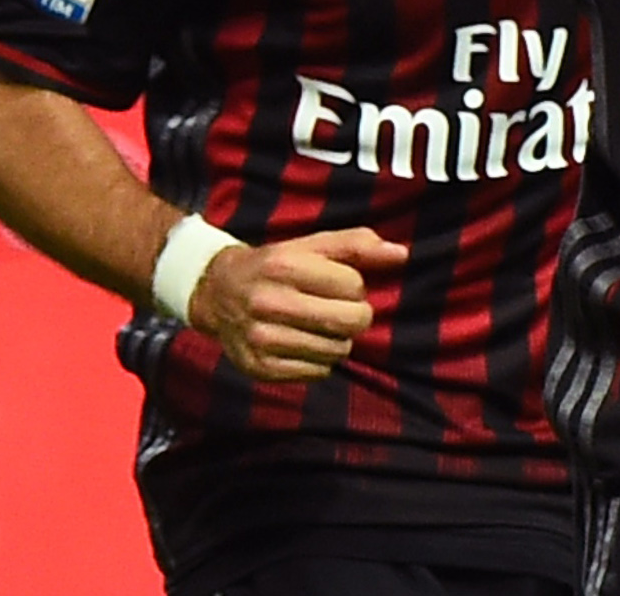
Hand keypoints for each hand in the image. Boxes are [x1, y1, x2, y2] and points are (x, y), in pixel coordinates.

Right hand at [185, 226, 407, 383]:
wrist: (217, 293)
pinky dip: (319, 361)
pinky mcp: (259, 369)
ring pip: (337, 351)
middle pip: (350, 322)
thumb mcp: (312, 245)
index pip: (354, 286)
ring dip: (336, 340)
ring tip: (316, 326)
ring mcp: (261, 339)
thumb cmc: (276, 266)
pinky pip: (318, 373)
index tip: (336, 285)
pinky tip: (302, 344)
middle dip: (354, 317)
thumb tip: (402, 254)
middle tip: (337, 310)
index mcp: (284, 266)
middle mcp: (269, 303)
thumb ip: (357, 245)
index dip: (353, 287)